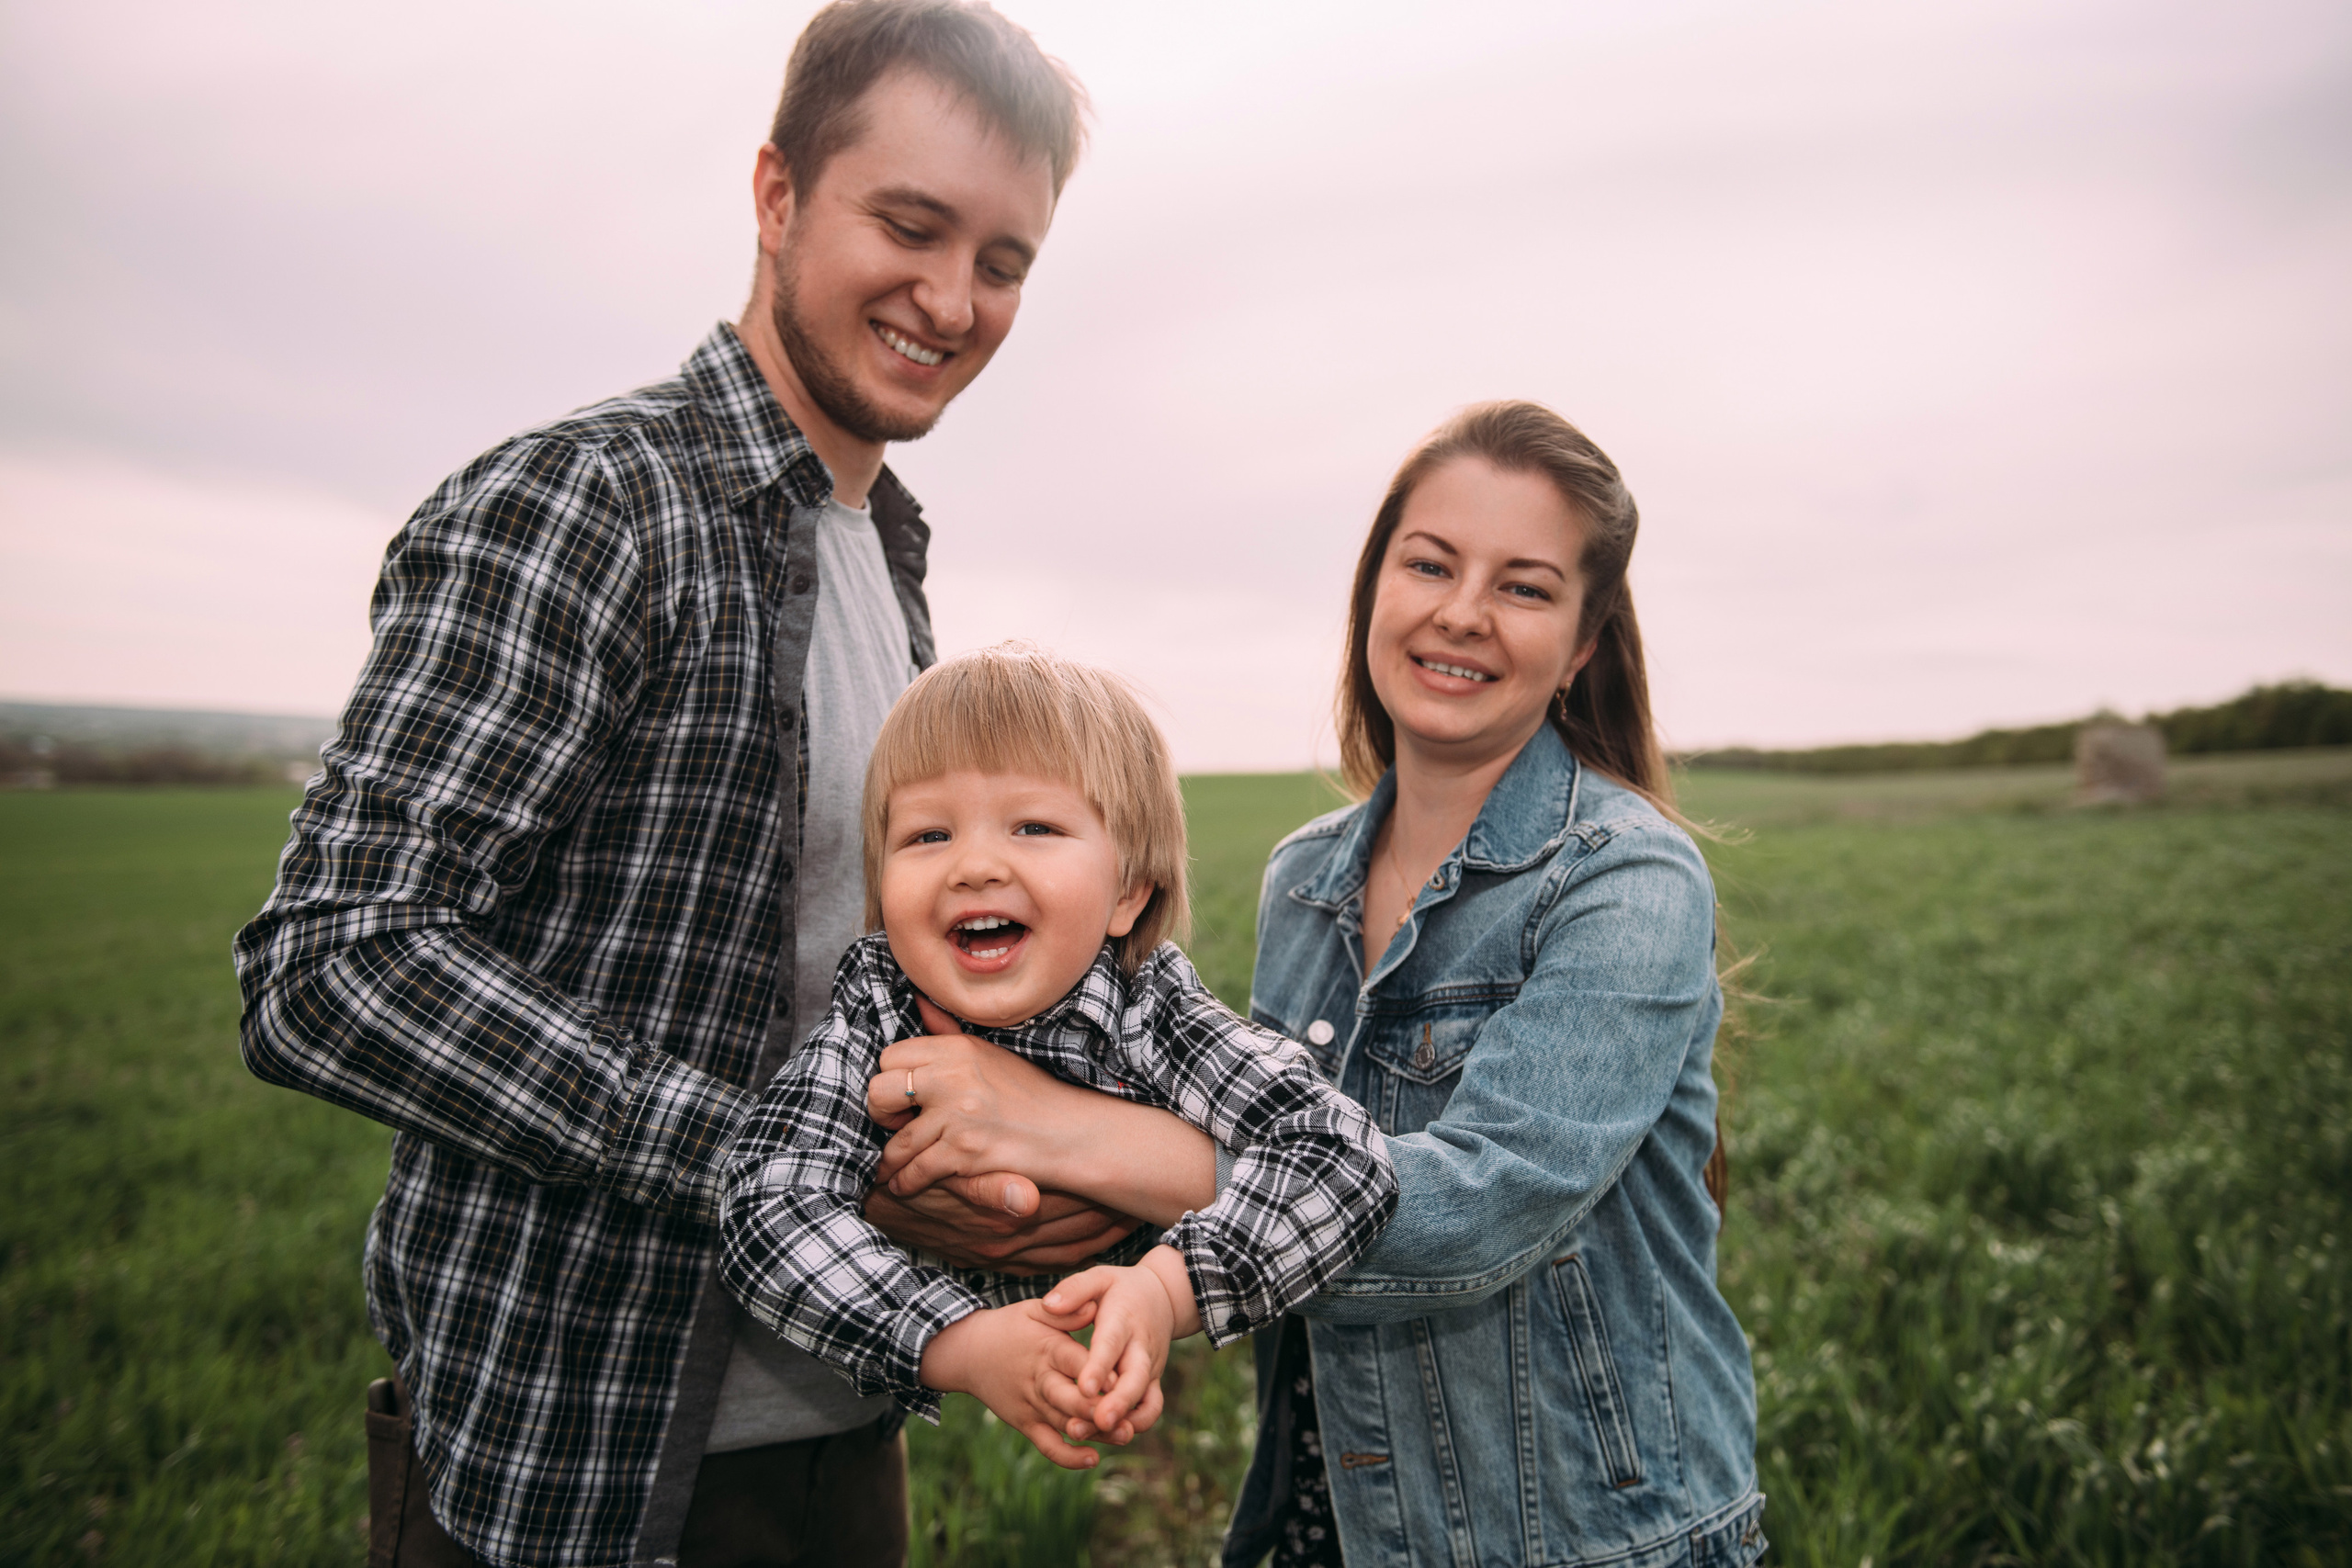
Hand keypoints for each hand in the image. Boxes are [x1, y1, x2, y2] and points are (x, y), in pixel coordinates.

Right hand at [863, 1180, 1137, 1273]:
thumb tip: (1027, 1198)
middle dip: (1112, 1213)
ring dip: (1101, 1234)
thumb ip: (985, 1187)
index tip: (1134, 1177)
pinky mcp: (994, 1263)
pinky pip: (1049, 1264)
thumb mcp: (942, 1181)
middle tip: (1148, 1197)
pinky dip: (1078, 1254)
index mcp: (1002, 1222)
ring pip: (1068, 1250)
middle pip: (1077, 1230)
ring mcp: (1003, 1258)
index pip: (1068, 1207)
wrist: (872, 1221)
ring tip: (1134, 1215)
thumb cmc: (910, 1187)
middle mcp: (1008, 1246)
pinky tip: (1099, 1240)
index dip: (1102, 1193)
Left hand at [869, 996, 1090, 1195]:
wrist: (1071, 1132)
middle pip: (880, 1091)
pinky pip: (916, 1170)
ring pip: (897, 1141)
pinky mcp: (965, 1151)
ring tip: (894, 1167)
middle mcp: (954, 1076)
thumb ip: (947, 1032)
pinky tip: (907, 1184)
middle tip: (897, 1126)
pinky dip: (908, 1182)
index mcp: (957, 1049)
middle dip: (881, 1114)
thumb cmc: (1030, 1095)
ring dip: (892, 1160)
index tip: (904, 1099)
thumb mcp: (988, 1054)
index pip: (891, 1057)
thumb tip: (918, 998)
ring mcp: (959, 1115)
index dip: (892, 1080)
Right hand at [919, 1299, 1122, 1466]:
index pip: (1074, 1362)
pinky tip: (1093, 1459)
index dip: (1097, 1373)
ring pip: (1064, 1424)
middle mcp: (1039, 1380)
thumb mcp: (1035, 1310)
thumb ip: (1067, 1310)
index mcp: (1046, 1349)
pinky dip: (1068, 1456)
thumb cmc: (1010, 1327)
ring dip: (1094, 1433)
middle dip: (1097, 1410)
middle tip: (1127, 1417)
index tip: (1122, 1381)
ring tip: (1125, 1435)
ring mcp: (1031, 1405)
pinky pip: (1047, 1445)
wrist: (968, 1353)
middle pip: (1069, 1400)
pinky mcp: (1025, 1423)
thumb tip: (1096, 1305)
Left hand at [1040, 1245, 1198, 1436]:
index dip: (1099, 1367)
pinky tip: (1106, 1436)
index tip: (1084, 1387)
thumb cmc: (1120, 1289)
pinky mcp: (1152, 1383)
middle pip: (1135, 1380)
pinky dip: (1133, 1425)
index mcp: (1123, 1320)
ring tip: (1094, 1434)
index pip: (1111, 1345)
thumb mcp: (1099, 1278)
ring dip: (1124, 1421)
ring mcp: (1150, 1369)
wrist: (1163, 1297)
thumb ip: (1074, 1290)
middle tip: (1099, 1422)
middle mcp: (1141, 1348)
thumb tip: (1048, 1305)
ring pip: (1145, 1402)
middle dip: (1119, 1403)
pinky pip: (1149, 1410)